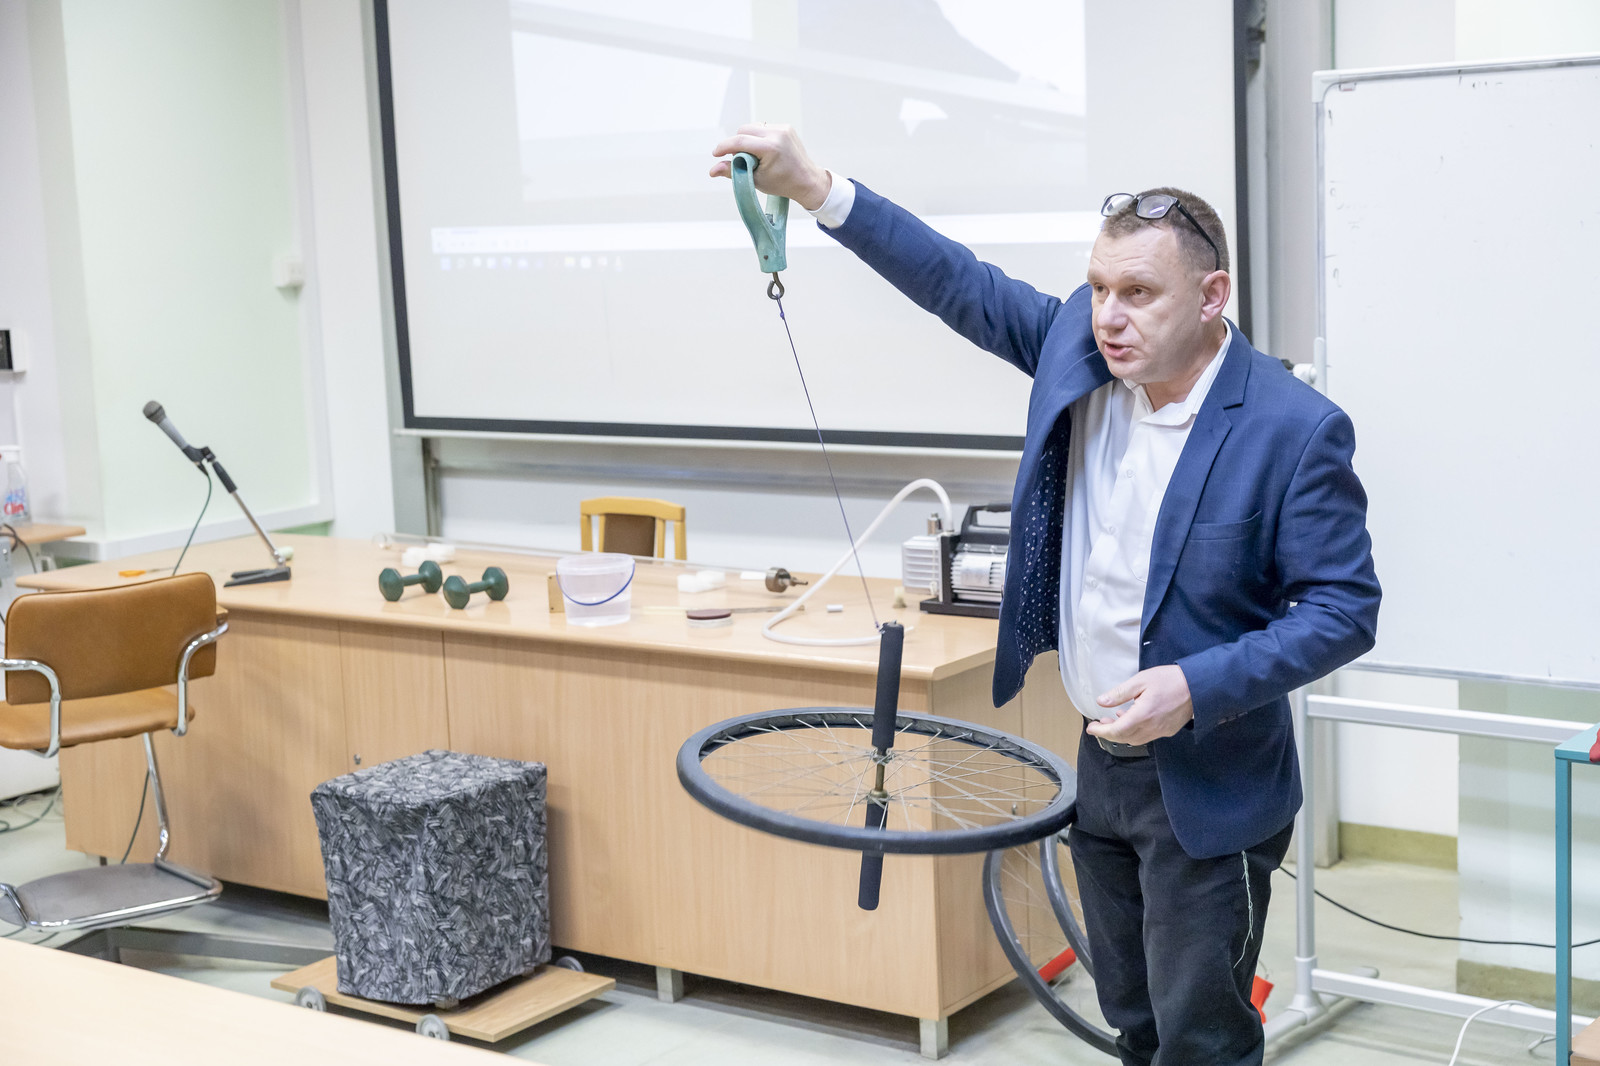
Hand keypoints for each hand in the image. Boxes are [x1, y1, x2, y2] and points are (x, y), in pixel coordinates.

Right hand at [710, 124, 831, 211]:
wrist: (807, 180)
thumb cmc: (783, 183)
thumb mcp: (755, 180)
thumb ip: (732, 172)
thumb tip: (712, 170)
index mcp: (771, 148)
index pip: (740, 141)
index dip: (724, 147)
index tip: (715, 154)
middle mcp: (778, 134)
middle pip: (744, 130)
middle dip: (737, 143)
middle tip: (740, 159)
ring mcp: (783, 128)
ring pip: (753, 127)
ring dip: (747, 139)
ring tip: (753, 156)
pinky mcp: (786, 127)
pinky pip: (764, 128)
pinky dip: (759, 137)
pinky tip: (763, 150)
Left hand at [1084, 665, 1194, 745]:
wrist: (1199, 686)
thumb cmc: (1170, 680)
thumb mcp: (1140, 681)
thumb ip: (1119, 693)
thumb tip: (1101, 701)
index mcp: (1143, 715)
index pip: (1116, 731)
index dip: (1101, 731)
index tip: (1091, 728)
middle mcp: (1151, 728)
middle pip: (1124, 738)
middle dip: (1109, 732)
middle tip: (1100, 723)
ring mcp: (1161, 731)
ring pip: (1136, 739)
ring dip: (1122, 733)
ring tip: (1115, 719)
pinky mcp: (1168, 730)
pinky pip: (1147, 736)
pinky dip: (1135, 731)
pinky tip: (1133, 719)